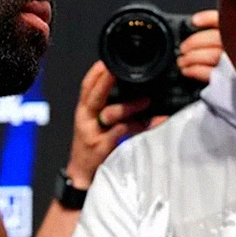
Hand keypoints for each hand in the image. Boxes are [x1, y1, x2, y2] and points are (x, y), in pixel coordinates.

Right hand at [65, 61, 150, 187]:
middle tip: (116, 70)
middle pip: (94, 96)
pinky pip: (121, 134)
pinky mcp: (102, 149)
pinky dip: (138, 127)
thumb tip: (137, 94)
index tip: (105, 60)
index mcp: (84, 111)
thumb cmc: (92, 147)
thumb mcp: (96, 125)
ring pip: (110, 114)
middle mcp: (86, 120)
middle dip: (105, 81)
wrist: (82, 176)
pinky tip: (153, 122)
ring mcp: (93, 135)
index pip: (86, 87)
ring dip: (129, 106)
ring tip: (148, 101)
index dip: (95, 72)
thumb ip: (109, 109)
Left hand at [176, 10, 222, 82]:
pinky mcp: (229, 80)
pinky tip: (187, 70)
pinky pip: (210, 72)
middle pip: (214, 39)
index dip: (207, 19)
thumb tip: (200, 27)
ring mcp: (235, 64)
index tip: (194, 21)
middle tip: (183, 48)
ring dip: (191, 57)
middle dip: (194, 42)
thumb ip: (224, 34)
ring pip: (211, 55)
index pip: (224, 22)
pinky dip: (195, 70)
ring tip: (182, 61)